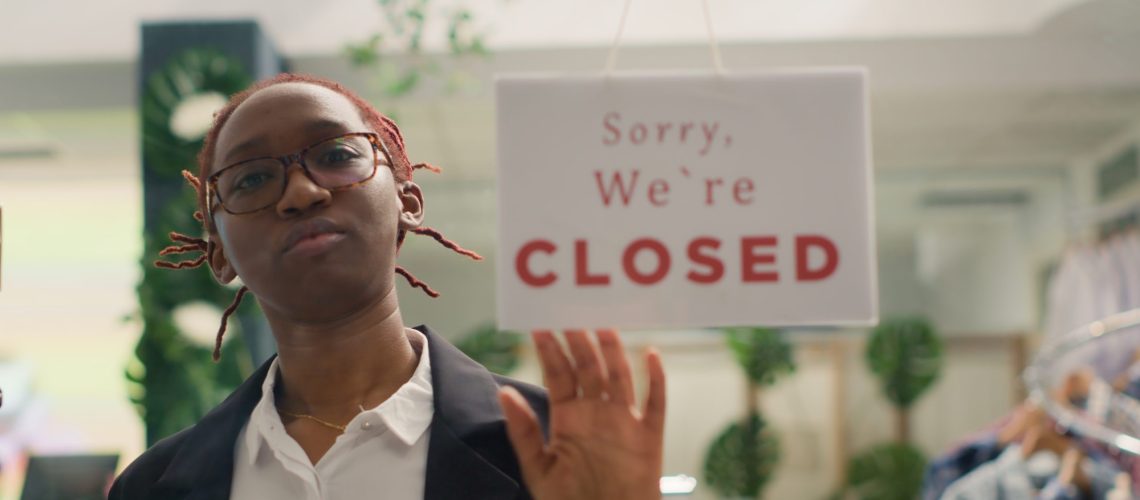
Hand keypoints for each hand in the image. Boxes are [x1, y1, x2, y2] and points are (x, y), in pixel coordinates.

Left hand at [498, 329, 665, 499]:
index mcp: (568, 417)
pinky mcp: (649, 436)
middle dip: (579, 340)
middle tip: (571, 309)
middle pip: (589, 367)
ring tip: (604, 322)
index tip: (539, 324)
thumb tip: (504, 393)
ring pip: (619, 376)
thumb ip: (523, 431)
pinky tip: (651, 354)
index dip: (550, 350)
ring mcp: (624, 421)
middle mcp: (596, 413)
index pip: (558, 374)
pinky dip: (656, 378)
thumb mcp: (538, 468)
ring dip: (613, 350)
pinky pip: (655, 402)